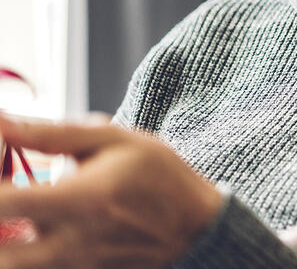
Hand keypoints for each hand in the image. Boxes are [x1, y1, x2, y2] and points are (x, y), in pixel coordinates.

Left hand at [0, 114, 222, 268]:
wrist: (196, 226)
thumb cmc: (159, 175)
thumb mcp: (115, 140)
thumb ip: (53, 134)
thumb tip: (2, 123)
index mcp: (81, 201)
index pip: (3, 204)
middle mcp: (70, 243)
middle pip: (1, 253)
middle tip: (6, 196)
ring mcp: (73, 267)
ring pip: (13, 263)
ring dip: (7, 239)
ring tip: (17, 211)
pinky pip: (37, 268)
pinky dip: (26, 250)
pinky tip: (40, 225)